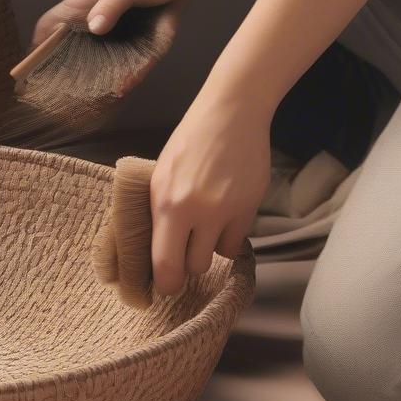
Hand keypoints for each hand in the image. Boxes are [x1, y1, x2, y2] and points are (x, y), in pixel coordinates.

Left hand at [149, 85, 270, 295]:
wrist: (230, 114)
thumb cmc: (190, 141)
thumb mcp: (161, 174)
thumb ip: (158, 210)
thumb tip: (152, 247)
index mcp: (164, 202)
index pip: (162, 262)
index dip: (163, 282)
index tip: (163, 286)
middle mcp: (192, 210)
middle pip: (190, 267)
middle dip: (185, 270)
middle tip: (182, 263)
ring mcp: (223, 210)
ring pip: (214, 258)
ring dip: (206, 253)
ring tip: (202, 234)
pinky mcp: (248, 207)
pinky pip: (235, 244)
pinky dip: (227, 239)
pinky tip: (222, 221)